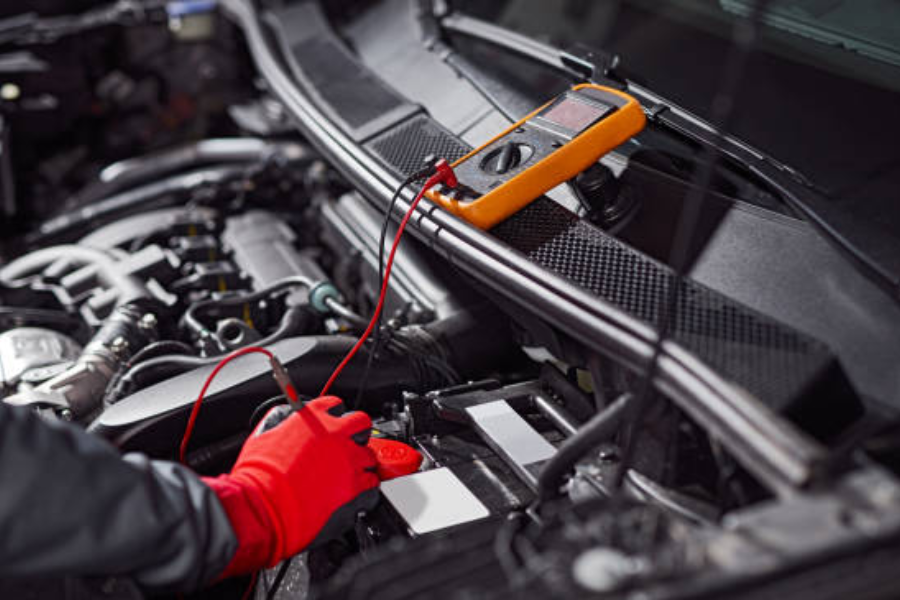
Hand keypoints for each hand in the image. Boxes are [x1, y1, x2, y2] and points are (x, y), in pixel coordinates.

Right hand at [203, 396, 378, 577]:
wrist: (262, 506)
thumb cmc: (258, 476)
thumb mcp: (264, 436)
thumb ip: (282, 424)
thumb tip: (286, 424)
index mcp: (314, 418)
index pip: (335, 405)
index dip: (333, 417)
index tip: (331, 425)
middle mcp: (335, 435)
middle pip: (361, 424)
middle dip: (356, 434)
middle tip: (348, 447)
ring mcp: (348, 461)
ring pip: (369, 456)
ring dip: (360, 464)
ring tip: (346, 476)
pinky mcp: (355, 488)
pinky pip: (372, 485)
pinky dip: (365, 490)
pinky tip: (353, 494)